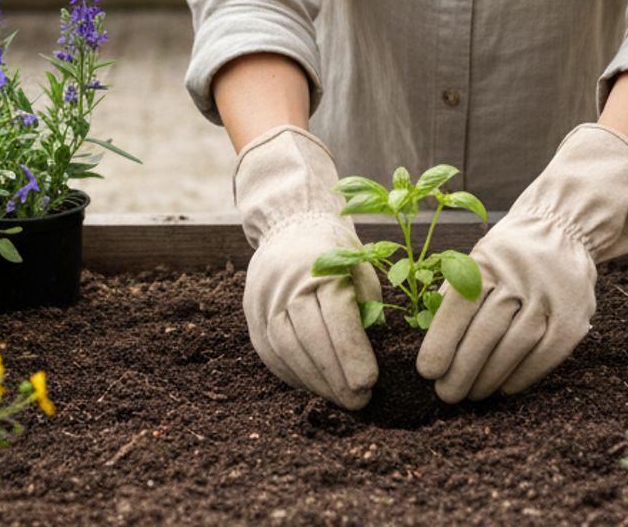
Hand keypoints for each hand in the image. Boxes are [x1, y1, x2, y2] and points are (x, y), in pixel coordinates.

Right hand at [234, 125, 380, 408]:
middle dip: (334, 376)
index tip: (369, 383)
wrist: (291, 225)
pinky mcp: (252, 314)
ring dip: (314, 381)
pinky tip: (314, 388)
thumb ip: (367, 306)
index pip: (334, 316)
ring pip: (285, 349)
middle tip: (359, 401)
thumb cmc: (337, 251)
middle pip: (307, 338)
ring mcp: (262, 299)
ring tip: (339, 399)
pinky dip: (293, 375)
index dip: (351, 353)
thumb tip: (375, 353)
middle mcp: (285, 282)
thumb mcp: (361, 267)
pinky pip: (269, 352)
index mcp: (318, 265)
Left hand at [416, 124, 627, 401]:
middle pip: (486, 331)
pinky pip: (546, 353)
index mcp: (487, 261)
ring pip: (516, 345)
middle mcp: (519, 276)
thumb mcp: (476, 260)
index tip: (428, 372)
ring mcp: (550, 295)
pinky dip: (523, 376)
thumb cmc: (507, 257)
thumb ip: (455, 295)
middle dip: (462, 369)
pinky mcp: (575, 315)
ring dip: (490, 377)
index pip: (459, 307)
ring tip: (473, 394)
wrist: (563, 228)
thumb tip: (431, 344)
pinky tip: (505, 388)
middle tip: (447, 394)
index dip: (442, 342)